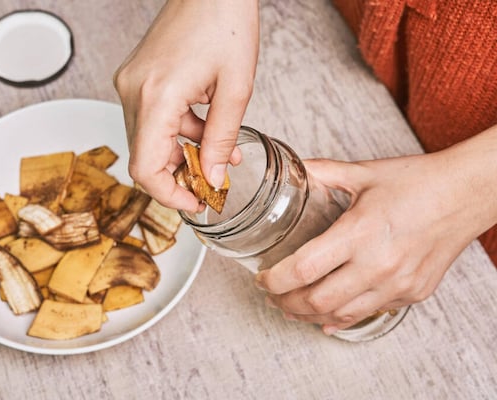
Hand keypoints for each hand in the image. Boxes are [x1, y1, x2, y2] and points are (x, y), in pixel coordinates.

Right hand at [114, 0, 258, 210]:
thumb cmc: (226, 23)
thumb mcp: (236, 89)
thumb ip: (222, 140)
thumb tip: (213, 178)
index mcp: (156, 96)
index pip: (145, 168)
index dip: (168, 194)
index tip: (194, 202)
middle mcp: (133, 92)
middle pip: (144, 157)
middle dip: (179, 175)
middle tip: (211, 182)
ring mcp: (131, 84)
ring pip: (149, 140)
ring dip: (182, 153)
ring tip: (219, 152)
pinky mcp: (137, 78)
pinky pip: (152, 119)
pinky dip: (178, 132)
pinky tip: (207, 130)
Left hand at [255, 127, 496, 334]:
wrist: (467, 194)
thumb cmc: (418, 182)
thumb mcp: (364, 173)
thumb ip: (323, 172)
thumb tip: (295, 169)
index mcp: (359, 231)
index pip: (304, 268)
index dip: (274, 280)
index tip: (262, 278)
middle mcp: (378, 263)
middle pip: (316, 300)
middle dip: (285, 303)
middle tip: (272, 295)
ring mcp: (397, 283)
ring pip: (340, 315)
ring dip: (309, 315)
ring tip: (292, 307)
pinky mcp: (413, 293)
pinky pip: (369, 314)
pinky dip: (342, 318)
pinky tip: (327, 317)